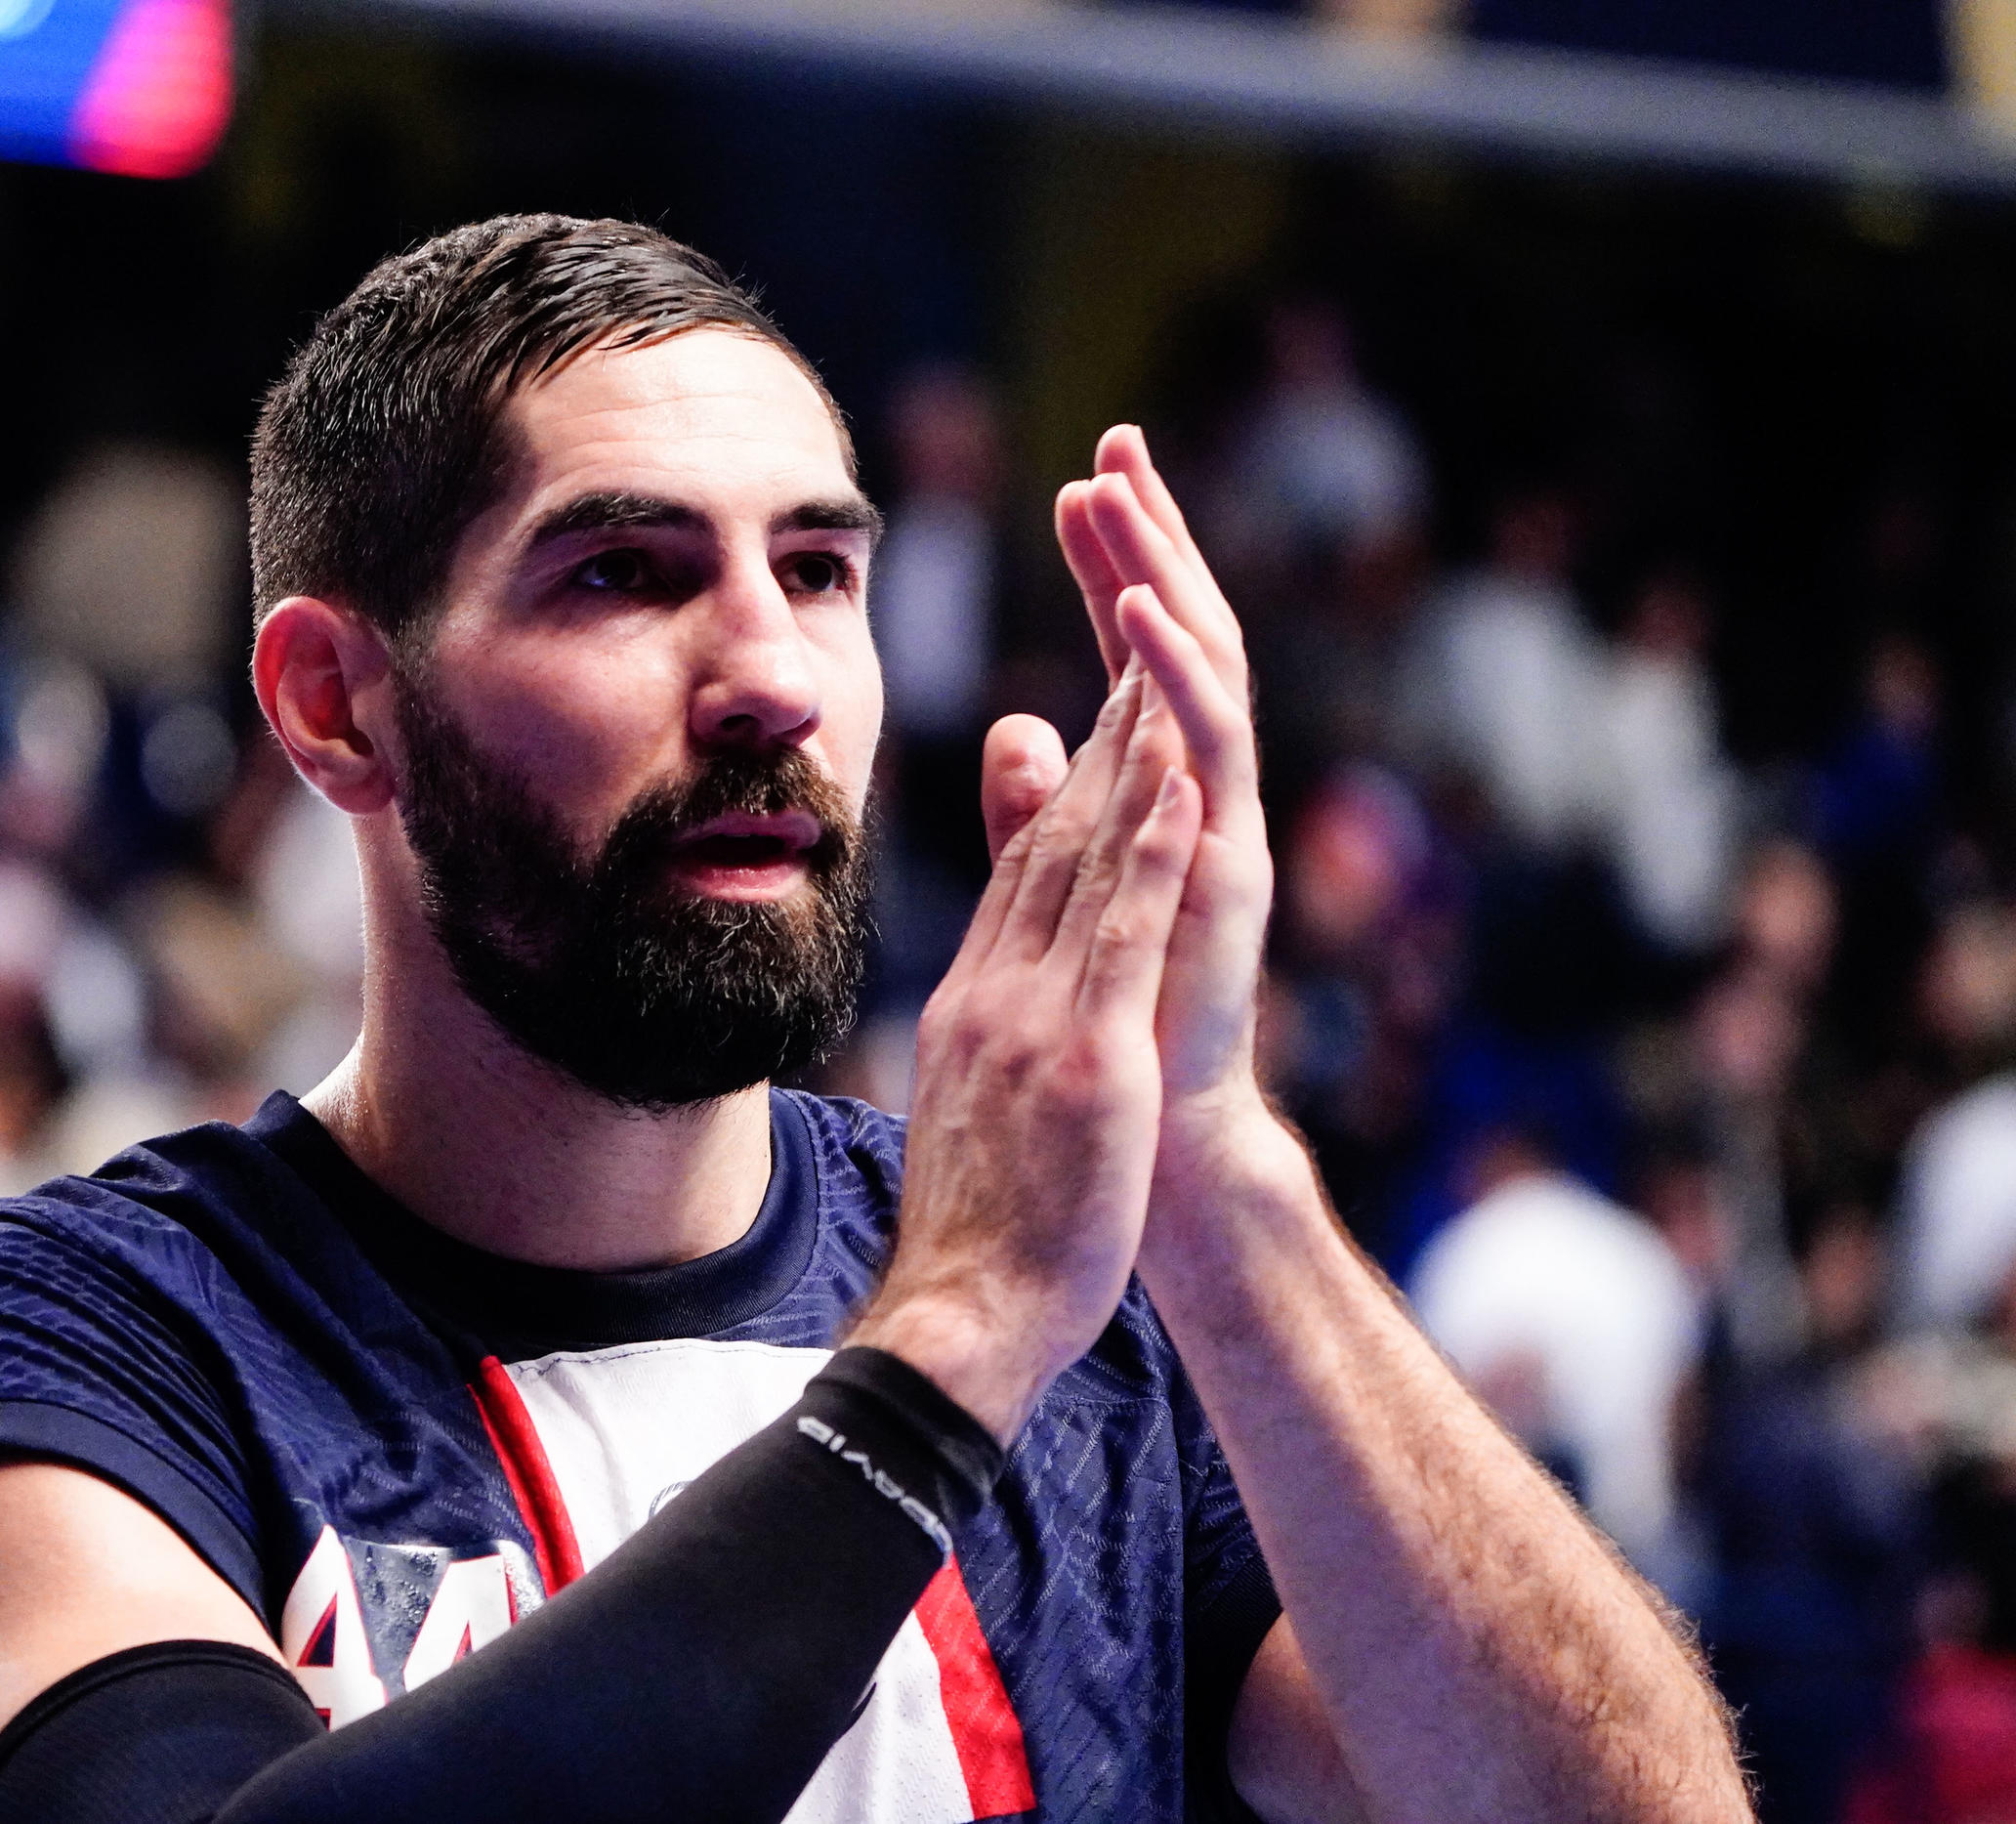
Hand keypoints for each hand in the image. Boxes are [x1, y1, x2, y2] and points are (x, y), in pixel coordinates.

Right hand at [852, 671, 1203, 1442]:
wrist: (958, 1320)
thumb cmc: (977, 1237)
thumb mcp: (973, 1113)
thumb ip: (987, 1036)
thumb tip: (989, 994)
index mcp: (978, 1005)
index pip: (1030, 872)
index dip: (1073, 783)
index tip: (1111, 708)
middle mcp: (998, 992)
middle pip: (1057, 845)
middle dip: (1102, 738)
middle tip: (1137, 640)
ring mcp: (1038, 1020)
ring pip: (1089, 867)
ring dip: (1129, 760)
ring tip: (1160, 667)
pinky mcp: (1085, 1059)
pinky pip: (1121, 938)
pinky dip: (1150, 854)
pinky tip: (1179, 784)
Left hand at [1051, 427, 1274, 1124]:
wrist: (1162, 1153)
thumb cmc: (1118, 1034)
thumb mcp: (1058, 899)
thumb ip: (1038, 816)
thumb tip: (1016, 726)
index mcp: (1154, 798)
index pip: (1133, 656)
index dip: (1115, 569)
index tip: (1081, 480)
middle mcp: (1198, 799)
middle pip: (1177, 640)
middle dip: (1151, 542)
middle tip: (1117, 444)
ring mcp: (1221, 830)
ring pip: (1201, 673)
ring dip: (1161, 579)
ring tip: (1121, 495)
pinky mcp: (1228, 873)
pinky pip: (1210, 755)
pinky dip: (1174, 680)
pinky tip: (1136, 615)